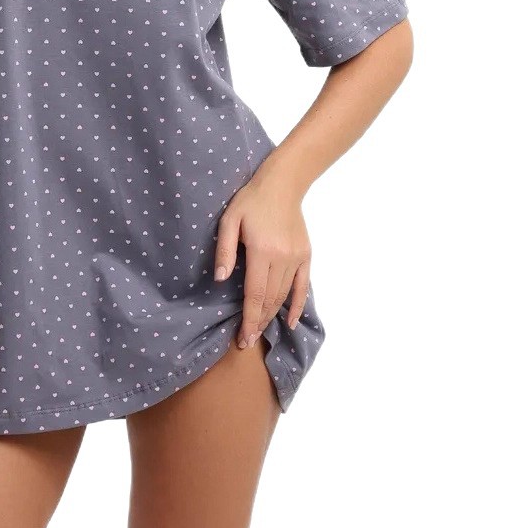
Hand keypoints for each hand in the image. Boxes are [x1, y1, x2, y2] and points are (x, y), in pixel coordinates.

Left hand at [214, 170, 311, 344]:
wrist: (282, 185)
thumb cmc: (250, 201)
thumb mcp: (229, 220)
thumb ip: (225, 251)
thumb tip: (222, 280)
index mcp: (262, 251)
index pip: (255, 295)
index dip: (249, 319)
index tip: (242, 338)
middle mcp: (282, 259)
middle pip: (270, 299)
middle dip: (258, 323)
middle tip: (246, 342)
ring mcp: (297, 258)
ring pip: (284, 295)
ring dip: (272, 315)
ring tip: (260, 330)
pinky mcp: (306, 256)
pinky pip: (303, 286)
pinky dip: (297, 305)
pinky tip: (290, 321)